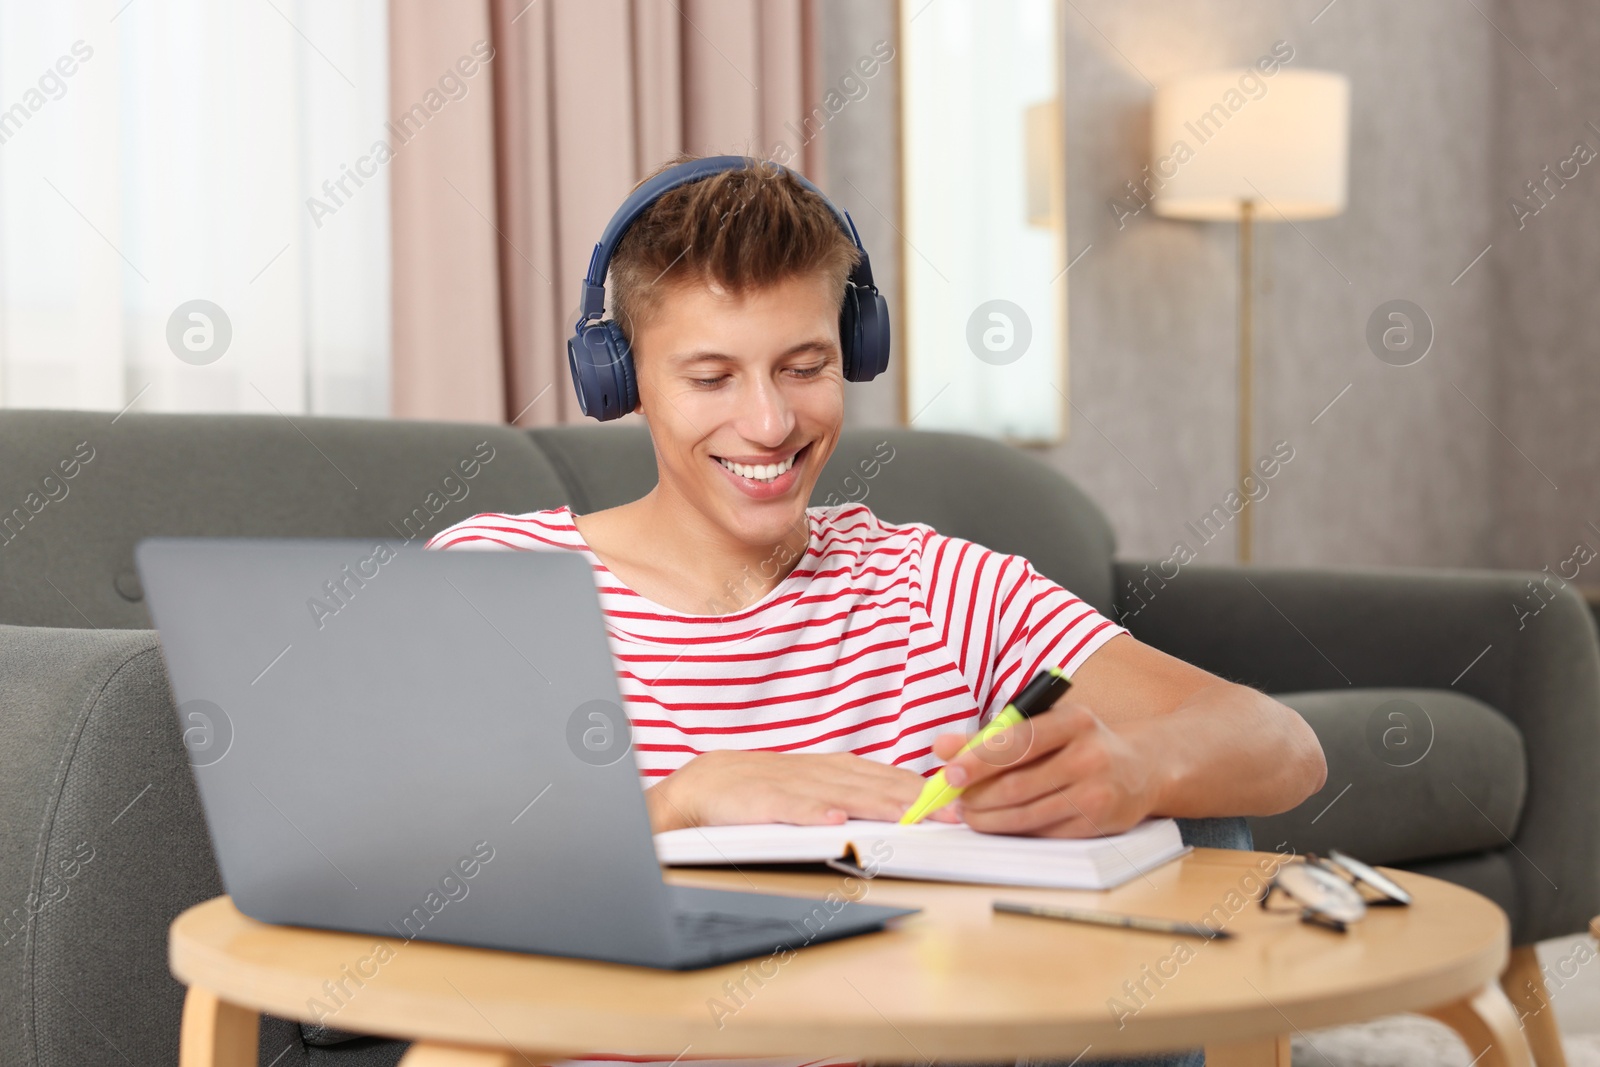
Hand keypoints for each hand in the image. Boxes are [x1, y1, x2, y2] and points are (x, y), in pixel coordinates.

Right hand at [646, 750, 961, 832]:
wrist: (698, 788)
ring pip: (838, 793)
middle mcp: (814, 772)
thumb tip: (899, 802)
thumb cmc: (758, 791)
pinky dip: (812, 812)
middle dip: (911, 797)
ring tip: (906, 815)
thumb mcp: (808, 786)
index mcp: (829, 768)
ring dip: (874, 803)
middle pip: (870, 783)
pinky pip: (789, 807)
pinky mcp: (758, 802)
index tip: (955, 802)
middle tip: (947, 812)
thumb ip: (848, 791)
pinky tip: (834, 821)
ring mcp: (786, 785)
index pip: (883, 775)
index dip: (920, 788)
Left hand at [931, 702, 1162, 837]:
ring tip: (970, 815)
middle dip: (977, 797)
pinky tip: (1001, 824)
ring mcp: (1096, 792)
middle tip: (955, 801)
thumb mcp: (1044, 726)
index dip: (978, 760)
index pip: (1017, 741)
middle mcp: (1089, 755)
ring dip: (989, 819)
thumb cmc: (1080, 744)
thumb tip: (942, 747)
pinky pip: (1043, 832)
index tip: (950, 773)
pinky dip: (1015, 831)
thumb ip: (991, 736)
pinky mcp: (1098, 823)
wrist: (1142, 768)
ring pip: (1027, 814)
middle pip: (1017, 784)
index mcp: (1074, 721)